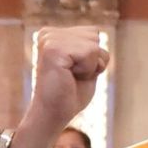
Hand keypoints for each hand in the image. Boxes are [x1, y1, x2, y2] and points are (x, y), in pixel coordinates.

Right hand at [15, 27, 108, 147]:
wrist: (53, 115)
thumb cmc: (70, 94)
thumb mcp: (87, 65)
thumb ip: (91, 47)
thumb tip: (98, 32)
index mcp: (54, 34)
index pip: (94, 33)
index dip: (94, 57)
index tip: (75, 71)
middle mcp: (49, 33)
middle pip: (95, 36)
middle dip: (94, 61)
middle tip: (73, 76)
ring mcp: (49, 40)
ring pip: (94, 45)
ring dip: (90, 66)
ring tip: (70, 77)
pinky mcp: (52, 49)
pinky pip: (90, 52)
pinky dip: (87, 70)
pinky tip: (69, 77)